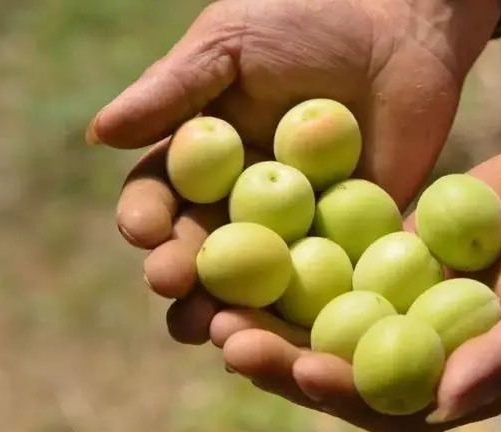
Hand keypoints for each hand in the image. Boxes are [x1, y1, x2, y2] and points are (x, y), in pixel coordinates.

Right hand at [91, 0, 500, 334]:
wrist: (401, 26)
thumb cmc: (307, 18)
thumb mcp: (231, 43)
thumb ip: (173, 90)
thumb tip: (99, 134)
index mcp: (207, 157)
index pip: (164, 196)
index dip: (148, 216)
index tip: (143, 230)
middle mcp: (245, 199)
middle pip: (203, 248)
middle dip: (182, 271)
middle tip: (173, 287)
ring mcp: (299, 225)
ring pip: (255, 280)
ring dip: (231, 308)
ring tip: (214, 330)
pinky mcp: (352, 239)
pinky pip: (324, 280)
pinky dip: (304, 308)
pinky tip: (289, 331)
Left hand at [208, 97, 500, 431]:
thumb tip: (448, 401)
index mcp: (452, 380)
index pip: (385, 402)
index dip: (341, 392)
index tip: (302, 370)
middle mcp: (412, 348)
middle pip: (335, 364)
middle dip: (280, 357)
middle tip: (227, 338)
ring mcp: (391, 302)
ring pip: (318, 316)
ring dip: (268, 311)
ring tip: (214, 299)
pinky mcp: (378, 257)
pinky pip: (328, 261)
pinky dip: (289, 259)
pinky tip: (247, 241)